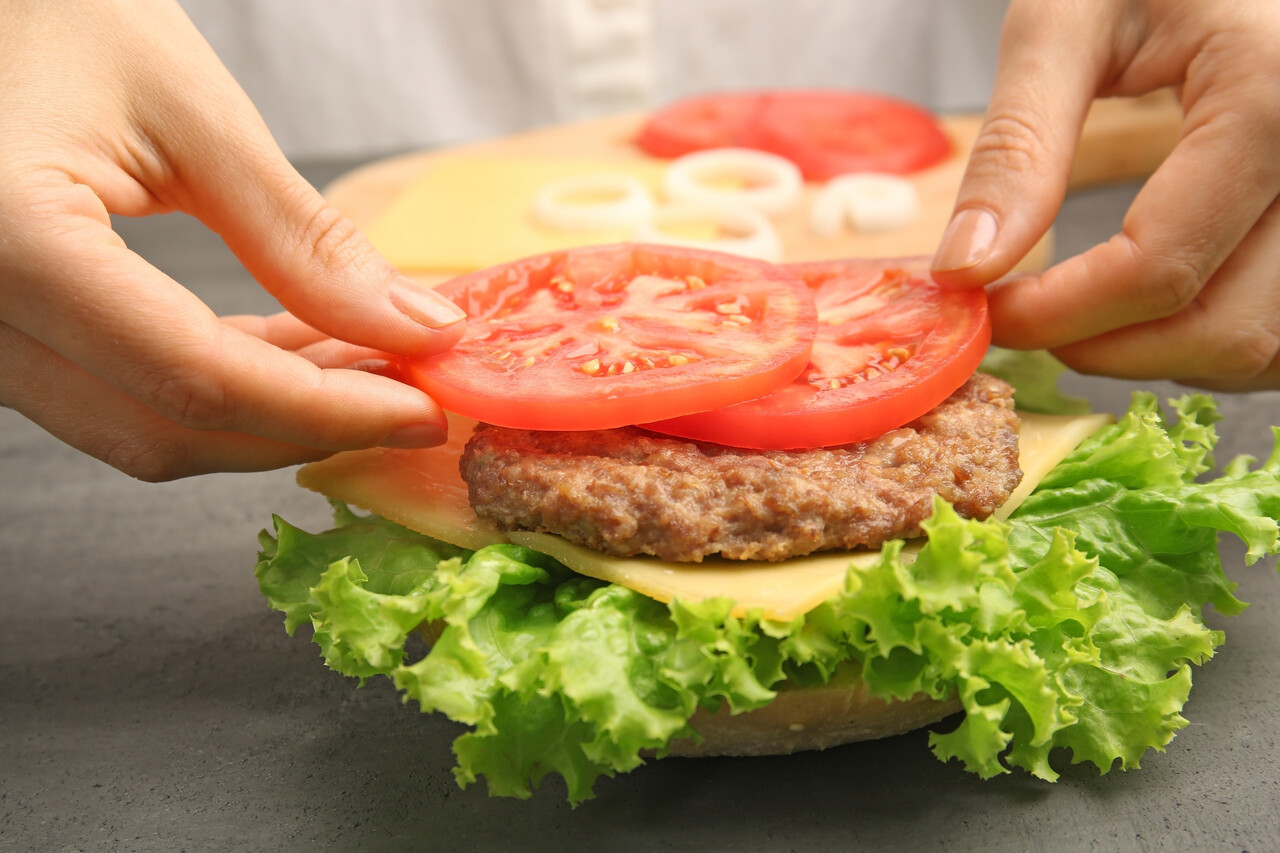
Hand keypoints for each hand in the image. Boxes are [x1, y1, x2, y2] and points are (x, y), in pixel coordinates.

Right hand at [0, 0, 466, 480]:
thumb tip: (415, 327)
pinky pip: (125, 388)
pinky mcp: (11, 329)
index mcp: (12, 240)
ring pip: (146, 423)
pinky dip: (223, 382)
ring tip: (370, 359)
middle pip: (168, 427)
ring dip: (270, 410)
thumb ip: (304, 238)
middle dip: (307, 424)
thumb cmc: (62, 16)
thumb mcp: (198, 115)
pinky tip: (302, 345)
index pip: (197, 377)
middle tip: (411, 397)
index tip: (422, 412)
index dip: (327, 411)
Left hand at [932, 0, 1279, 390]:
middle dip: (1108, 348)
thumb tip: (966, 268)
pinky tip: (1144, 302)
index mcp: (1268, 93)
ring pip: (1264, 343)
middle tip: (1027, 319)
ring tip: (1081, 310)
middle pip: (1225, 327)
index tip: (986, 312)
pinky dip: (1207, 335)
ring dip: (1161, 354)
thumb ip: (1018, 147)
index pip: (1160, 265)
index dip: (1058, 315)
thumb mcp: (1063, 21)